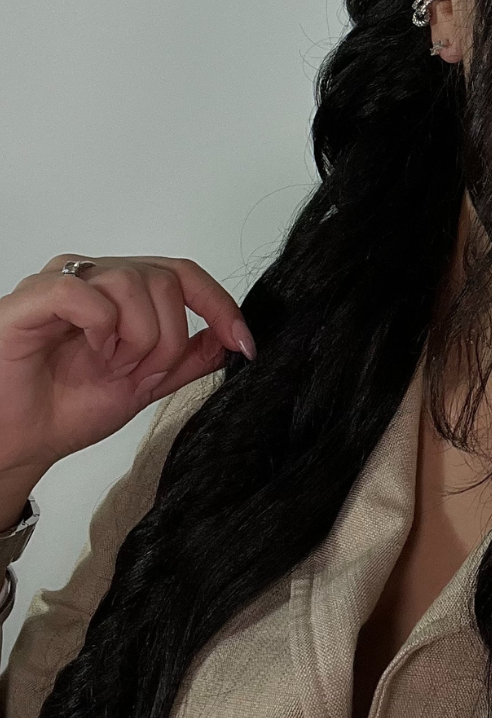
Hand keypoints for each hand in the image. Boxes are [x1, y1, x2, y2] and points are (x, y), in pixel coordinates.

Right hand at [0, 255, 254, 507]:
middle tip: (141, 373)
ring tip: (110, 366)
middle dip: (169, 338)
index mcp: (121, 292)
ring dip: (136, 337)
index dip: (220, 305)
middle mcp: (93, 277)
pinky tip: (90, 352)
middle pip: (165, 278)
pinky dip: (101, 327)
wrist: (18, 443)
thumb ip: (186, 361)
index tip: (244, 345)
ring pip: (131, 281)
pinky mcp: (31, 298)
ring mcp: (61, 283)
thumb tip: (229, 338)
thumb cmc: (63, 410)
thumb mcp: (143, 387)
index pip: (183, 274)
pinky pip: (84, 292)